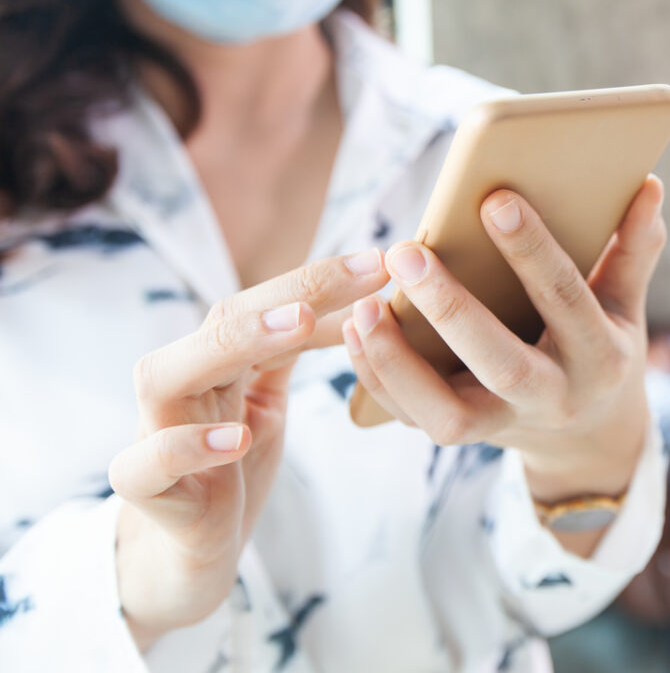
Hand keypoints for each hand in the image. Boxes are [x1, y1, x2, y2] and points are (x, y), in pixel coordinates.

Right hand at [107, 251, 389, 650]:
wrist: (191, 548)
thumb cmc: (229, 464)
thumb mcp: (266, 399)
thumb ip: (289, 351)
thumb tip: (348, 302)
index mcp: (213, 358)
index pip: (264, 303)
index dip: (323, 280)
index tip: (385, 262)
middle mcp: (178, 381)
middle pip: (224, 321)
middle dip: (294, 292)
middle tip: (363, 274)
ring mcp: (151, 430)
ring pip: (168, 374)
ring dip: (235, 344)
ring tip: (298, 322)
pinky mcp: (142, 487)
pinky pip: (147, 463)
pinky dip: (187, 447)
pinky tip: (233, 439)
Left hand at [343, 176, 666, 552]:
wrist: (588, 435)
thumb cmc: (601, 345)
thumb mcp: (625, 305)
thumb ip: (633, 249)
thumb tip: (649, 186)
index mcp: (601, 357)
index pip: (567, 300)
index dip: (533, 251)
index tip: (494, 198)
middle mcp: (555, 399)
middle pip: (503, 364)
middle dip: (451, 309)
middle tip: (406, 250)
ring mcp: (507, 427)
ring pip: (447, 417)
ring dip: (398, 363)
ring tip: (365, 306)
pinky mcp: (467, 438)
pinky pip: (413, 419)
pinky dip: (379, 378)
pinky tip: (356, 329)